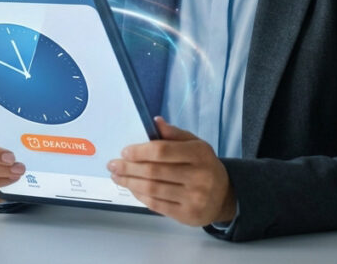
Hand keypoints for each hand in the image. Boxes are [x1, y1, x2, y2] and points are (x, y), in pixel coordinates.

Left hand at [107, 117, 235, 226]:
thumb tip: (155, 122)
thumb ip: (174, 134)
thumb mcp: (195, 144)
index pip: (163, 151)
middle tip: (113, 165)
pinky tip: (132, 188)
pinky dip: (140, 195)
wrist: (224, 196)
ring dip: (130, 182)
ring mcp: (194, 197)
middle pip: (154, 171)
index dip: (140, 151)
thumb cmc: (204, 165)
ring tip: (117, 177)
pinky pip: (156, 205)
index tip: (125, 151)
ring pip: (153, 189)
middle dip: (129, 168)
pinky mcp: (187, 215)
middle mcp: (199, 176)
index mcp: (199, 154)